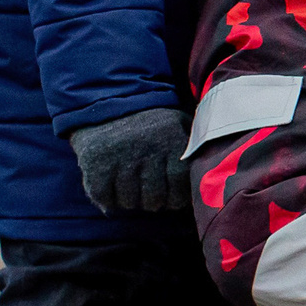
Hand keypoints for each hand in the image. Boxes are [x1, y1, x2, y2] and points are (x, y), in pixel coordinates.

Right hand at [67, 106, 190, 212]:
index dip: (176, 199)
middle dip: (155, 202)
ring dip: (132, 202)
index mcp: (171, 140)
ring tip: (133, 190)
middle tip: (152, 195)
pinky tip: (114, 192)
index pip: (180, 187)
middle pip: (154, 200)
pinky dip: (109, 202)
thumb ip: (195, 151)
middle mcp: (146, 148)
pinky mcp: (95, 162)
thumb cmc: (153, 124)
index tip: (172, 198)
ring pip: (129, 202)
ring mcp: (119, 156)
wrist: (109, 103)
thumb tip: (210, 184)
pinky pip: (104, 197)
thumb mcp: (180, 126)